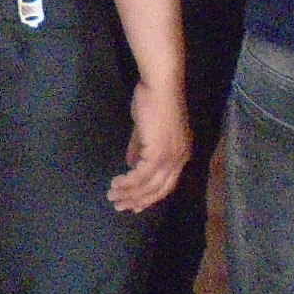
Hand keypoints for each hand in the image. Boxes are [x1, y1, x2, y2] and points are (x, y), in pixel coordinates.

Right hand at [107, 78, 191, 213]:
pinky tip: (116, 184)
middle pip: (160, 190)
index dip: (151, 196)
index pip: (167, 183)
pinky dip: (128, 183)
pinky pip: (141, 176)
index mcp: (181, 154)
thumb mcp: (147, 129)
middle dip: (139, 201)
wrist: (160, 86)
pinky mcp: (158, 154)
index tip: (135, 205)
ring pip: (149, 186)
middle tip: (120, 206)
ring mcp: (171, 158)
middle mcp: (179, 159)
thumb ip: (140, 148)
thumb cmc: (154, 101)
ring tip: (113, 197)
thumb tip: (131, 164)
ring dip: (129, 194)